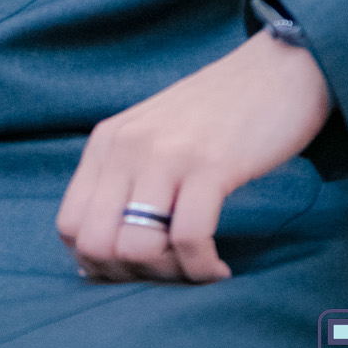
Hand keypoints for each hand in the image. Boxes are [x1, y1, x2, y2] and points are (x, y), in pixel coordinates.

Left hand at [56, 28, 331, 284]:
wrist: (278, 69)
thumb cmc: (220, 114)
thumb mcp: (155, 137)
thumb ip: (127, 180)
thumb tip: (106, 256)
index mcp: (107, 141)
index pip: (69, 226)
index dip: (99, 265)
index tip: (141, 269)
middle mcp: (126, 146)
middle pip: (95, 245)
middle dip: (131, 278)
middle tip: (171, 274)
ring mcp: (165, 154)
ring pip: (136, 248)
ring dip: (170, 277)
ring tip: (197, 268)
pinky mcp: (209, 164)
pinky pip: (189, 239)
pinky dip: (203, 269)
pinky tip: (220, 267)